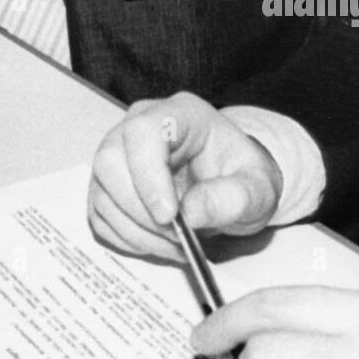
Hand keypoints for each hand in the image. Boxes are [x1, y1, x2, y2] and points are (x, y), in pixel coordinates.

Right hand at [88, 92, 282, 260]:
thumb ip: (232, 198)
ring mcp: (120, 152)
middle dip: (140, 211)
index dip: (147, 175)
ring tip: (176, 244)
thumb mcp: (258, 189)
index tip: (169, 216)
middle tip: (178, 237)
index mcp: (180, 115)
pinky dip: (126, 237)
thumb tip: (191, 213)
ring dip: (136, 230)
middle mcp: (140, 125)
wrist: (232, 184)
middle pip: (110, 160)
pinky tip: (157, 241)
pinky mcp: (110, 183)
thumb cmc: (242, 177)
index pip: (143, 131)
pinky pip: (100, 212)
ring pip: (102, 190)